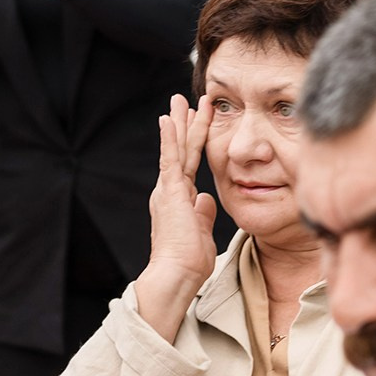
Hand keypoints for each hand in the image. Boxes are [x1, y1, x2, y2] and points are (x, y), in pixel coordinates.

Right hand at [134, 95, 219, 342]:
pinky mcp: (170, 192)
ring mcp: (168, 190)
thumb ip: (203, 213)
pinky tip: (168, 119)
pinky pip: (170, 159)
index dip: (193, 142)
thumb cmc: (188, 262)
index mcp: (178, 199)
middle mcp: (169, 191)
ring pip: (176, 149)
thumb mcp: (201, 232)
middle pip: (180, 150)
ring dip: (179, 123)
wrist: (175, 276)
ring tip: (180, 100)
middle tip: (186, 100)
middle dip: (184, 124)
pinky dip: (169, 138)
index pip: (188, 163)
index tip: (196, 122)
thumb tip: (207, 199)